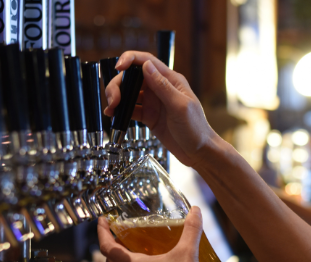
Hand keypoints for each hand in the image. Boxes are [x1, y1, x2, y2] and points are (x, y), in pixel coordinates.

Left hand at [97, 207, 210, 261]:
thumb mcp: (188, 253)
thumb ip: (191, 230)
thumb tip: (196, 210)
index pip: (106, 247)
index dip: (102, 232)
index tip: (102, 221)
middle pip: (110, 261)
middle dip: (111, 246)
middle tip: (119, 234)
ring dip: (121, 261)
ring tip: (134, 250)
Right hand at [103, 51, 218, 168]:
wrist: (199, 152)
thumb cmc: (196, 129)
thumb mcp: (180, 106)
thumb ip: (163, 86)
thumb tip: (146, 66)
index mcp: (170, 80)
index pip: (147, 61)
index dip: (130, 59)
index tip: (118, 66)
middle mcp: (160, 88)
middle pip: (133, 77)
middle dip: (119, 84)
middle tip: (113, 100)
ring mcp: (153, 102)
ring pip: (129, 93)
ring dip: (117, 98)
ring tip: (111, 109)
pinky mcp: (149, 116)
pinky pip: (131, 109)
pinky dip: (120, 111)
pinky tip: (113, 116)